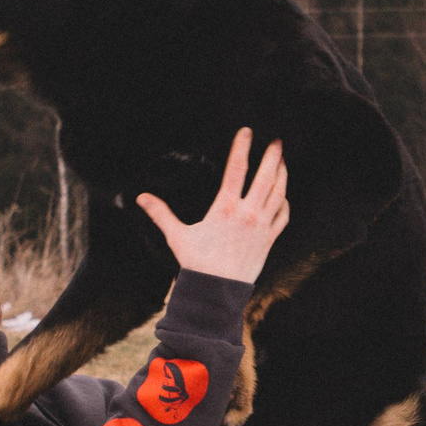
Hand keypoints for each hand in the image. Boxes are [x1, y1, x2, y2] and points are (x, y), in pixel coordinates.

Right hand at [137, 128, 287, 283]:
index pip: (236, 169)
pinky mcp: (269, 240)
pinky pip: (283, 215)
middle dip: (272, 157)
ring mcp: (262, 227)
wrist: (218, 293)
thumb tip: (141, 198)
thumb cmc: (197, 264)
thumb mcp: (177, 236)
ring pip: (278, 193)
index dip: (242, 147)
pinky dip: (284, 202)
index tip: (247, 132)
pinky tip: (282, 195)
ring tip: (282, 162)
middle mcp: (248, 214)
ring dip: (282, 175)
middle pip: (266, 177)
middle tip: (277, 142)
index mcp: (226, 208)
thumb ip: (161, 214)